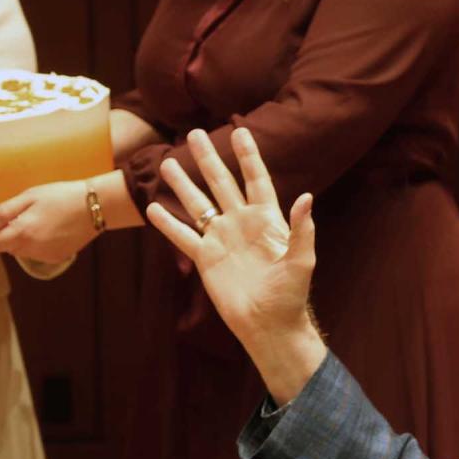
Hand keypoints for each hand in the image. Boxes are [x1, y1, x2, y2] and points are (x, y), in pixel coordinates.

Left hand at [0, 180, 97, 262]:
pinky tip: (52, 230)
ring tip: (42, 222)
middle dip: (11, 235)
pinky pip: (39, 254)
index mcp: (22, 232)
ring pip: (23, 252)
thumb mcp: (29, 196)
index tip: (1, 222)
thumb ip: (5, 212)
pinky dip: (40, 245)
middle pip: (9, 248)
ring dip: (25, 240)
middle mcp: (32, 248)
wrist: (94, 206)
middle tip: (27, 216)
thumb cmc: (61, 196)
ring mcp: (45, 256)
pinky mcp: (57, 258)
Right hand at [147, 128, 324, 402]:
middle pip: (222, 184)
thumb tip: (307, 197)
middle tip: (194, 134)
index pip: (256, 180)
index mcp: (267, 220)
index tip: (239, 131)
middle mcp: (242, 224)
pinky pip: (183, 237)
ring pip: (198, 205)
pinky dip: (168, 223)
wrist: (269, 326)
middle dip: (208, 159)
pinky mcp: (206, 259)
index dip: (248, 156)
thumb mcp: (301, 261)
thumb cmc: (290, 295)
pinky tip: (152, 208)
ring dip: (183, 185)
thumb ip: (302, 229)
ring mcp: (222, 240)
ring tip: (166, 163)